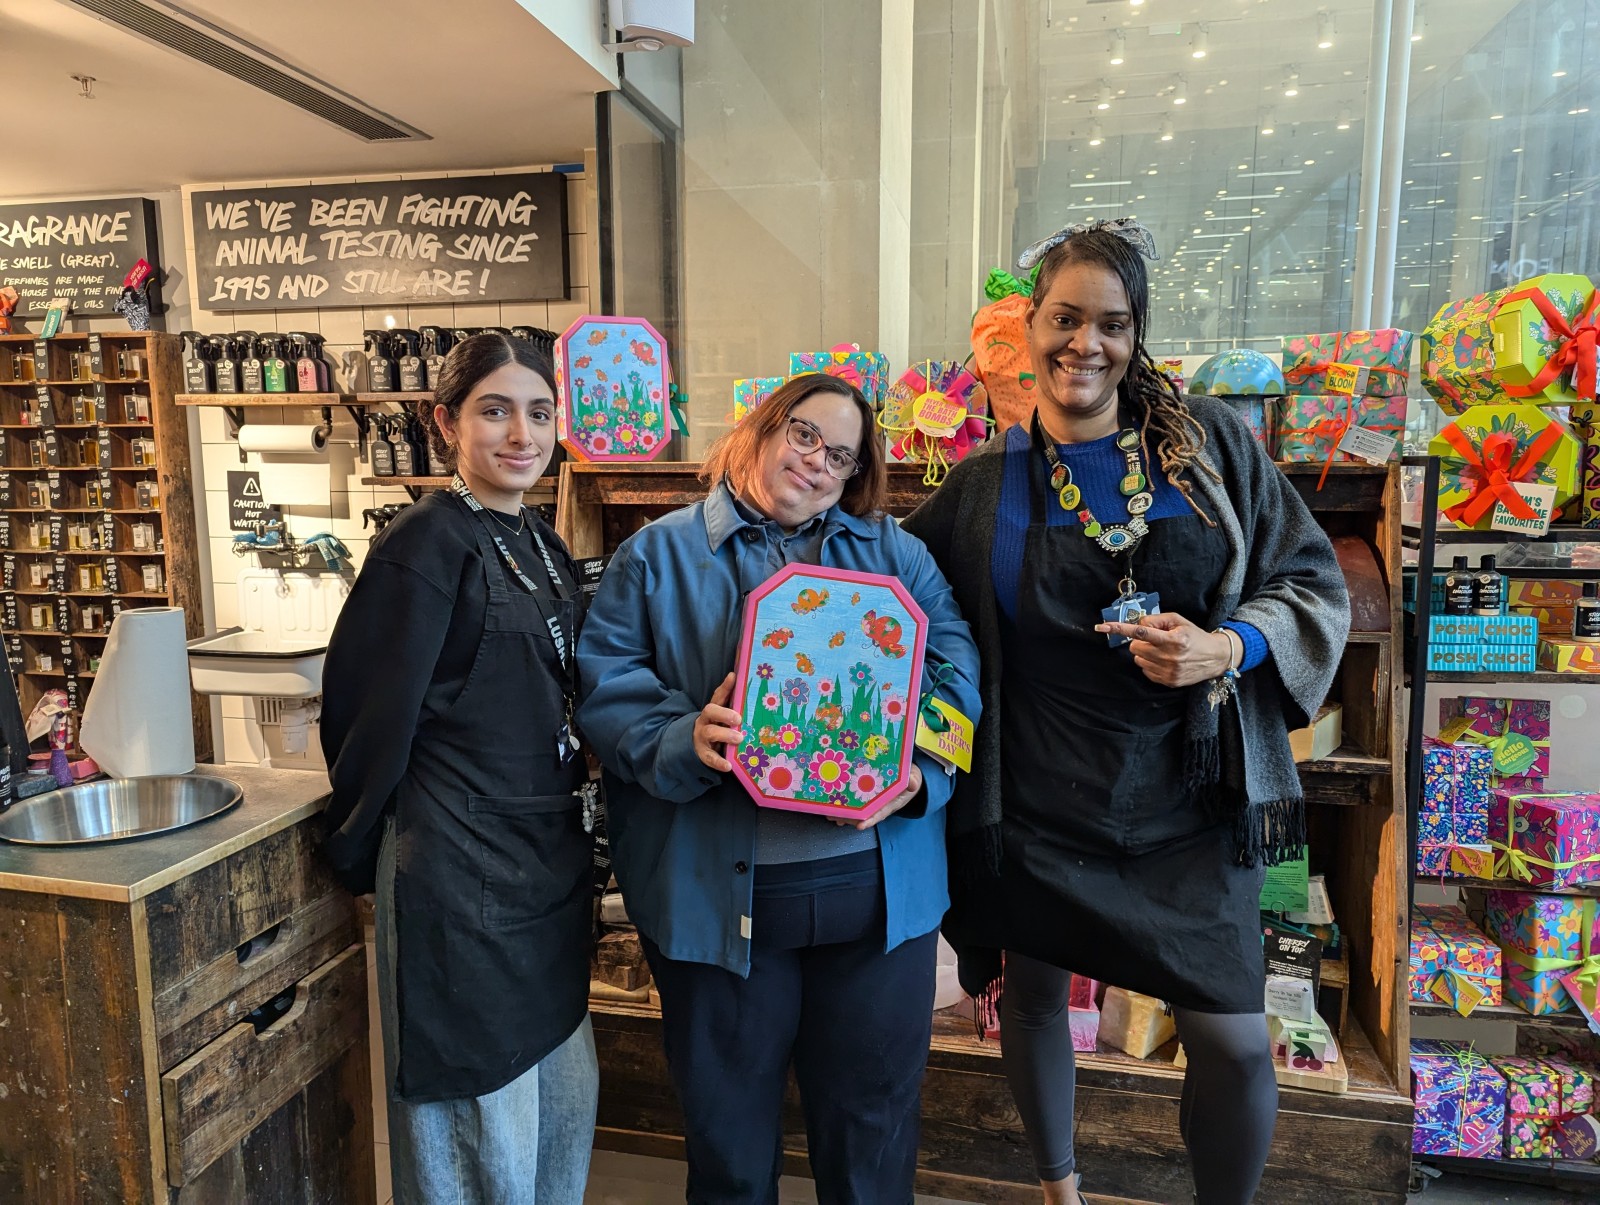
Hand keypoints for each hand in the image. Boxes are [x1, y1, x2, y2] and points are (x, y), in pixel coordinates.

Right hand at [693, 672, 742, 772]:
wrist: (695, 746)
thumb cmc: (717, 728)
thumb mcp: (722, 718)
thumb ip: (734, 707)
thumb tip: (750, 692)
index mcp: (713, 710)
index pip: (718, 696)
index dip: (725, 686)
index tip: (734, 677)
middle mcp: (706, 720)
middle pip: (710, 711)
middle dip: (724, 713)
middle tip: (738, 718)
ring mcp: (702, 737)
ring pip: (710, 732)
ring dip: (725, 735)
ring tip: (739, 738)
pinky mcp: (703, 753)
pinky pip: (710, 757)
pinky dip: (719, 762)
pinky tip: (728, 766)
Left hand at [836, 763, 922, 830]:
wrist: (909, 778)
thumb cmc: (910, 779)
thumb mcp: (914, 778)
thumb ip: (913, 781)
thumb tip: (913, 783)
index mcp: (891, 803)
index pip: (880, 813)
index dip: (870, 820)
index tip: (860, 826)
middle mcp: (880, 806)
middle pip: (863, 815)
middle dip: (850, 818)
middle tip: (835, 818)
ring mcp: (873, 802)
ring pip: (857, 811)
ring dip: (843, 814)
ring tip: (829, 815)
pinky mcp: (868, 797)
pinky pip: (855, 803)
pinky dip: (844, 806)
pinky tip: (831, 808)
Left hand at [1093, 612, 1232, 688]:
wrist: (1215, 657)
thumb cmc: (1194, 636)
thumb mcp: (1178, 621)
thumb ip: (1156, 620)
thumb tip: (1137, 624)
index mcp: (1173, 639)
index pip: (1141, 633)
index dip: (1120, 629)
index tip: (1102, 626)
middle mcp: (1170, 657)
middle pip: (1135, 647)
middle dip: (1140, 642)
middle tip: (1155, 640)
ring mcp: (1168, 672)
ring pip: (1138, 660)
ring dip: (1145, 653)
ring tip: (1161, 650)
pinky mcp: (1168, 682)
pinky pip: (1145, 671)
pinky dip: (1150, 664)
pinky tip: (1164, 660)